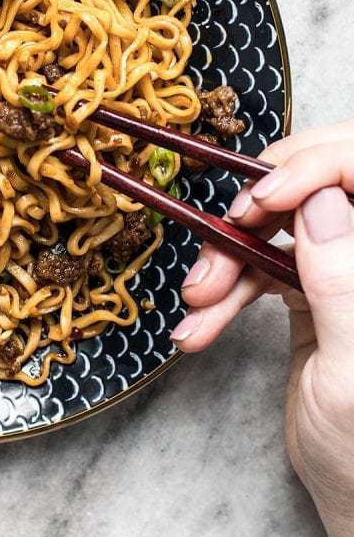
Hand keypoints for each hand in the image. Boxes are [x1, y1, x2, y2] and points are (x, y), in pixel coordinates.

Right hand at [172, 121, 353, 536]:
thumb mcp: (351, 370)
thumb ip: (341, 282)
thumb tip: (322, 202)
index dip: (317, 166)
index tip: (265, 198)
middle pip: (319, 185)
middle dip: (262, 202)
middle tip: (225, 229)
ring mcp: (343, 269)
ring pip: (280, 225)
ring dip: (228, 257)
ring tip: (198, 300)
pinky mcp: (312, 290)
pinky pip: (261, 266)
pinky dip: (226, 291)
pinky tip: (200, 325)